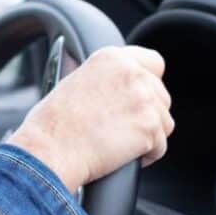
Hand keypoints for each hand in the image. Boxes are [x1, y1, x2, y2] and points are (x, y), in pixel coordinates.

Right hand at [6, 45, 172, 191]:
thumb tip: (120, 88)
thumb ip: (106, 78)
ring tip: (118, 143)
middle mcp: (132, 72)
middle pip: (161, 96)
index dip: (149, 82)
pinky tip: (121, 155)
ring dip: (148, 136)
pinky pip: (160, 146)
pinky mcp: (150, 127)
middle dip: (147, 114)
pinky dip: (146, 156)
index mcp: (112, 57)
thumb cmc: (53, 123)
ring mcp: (144, 99)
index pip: (153, 62)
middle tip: (120, 129)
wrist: (51, 148)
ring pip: (164, 122)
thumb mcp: (76, 81)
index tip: (140, 97)